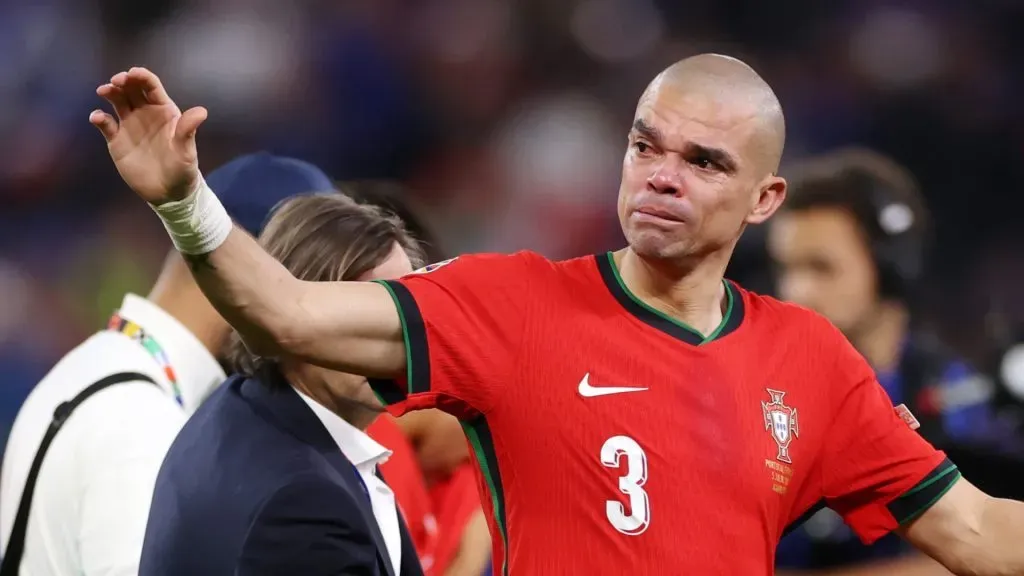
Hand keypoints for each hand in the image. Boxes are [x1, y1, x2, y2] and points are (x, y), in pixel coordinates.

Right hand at [90, 67, 207, 204]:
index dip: (142, 76)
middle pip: (131, 89)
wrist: (169, 192)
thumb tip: (201, 111)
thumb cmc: (183, 169)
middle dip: (123, 80)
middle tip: (117, 82)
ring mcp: (130, 125)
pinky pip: (105, 124)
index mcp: (164, 111)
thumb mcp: (187, 150)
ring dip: (110, 92)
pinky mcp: (117, 139)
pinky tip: (98, 118)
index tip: (133, 74)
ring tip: (104, 91)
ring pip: (117, 101)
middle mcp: (145, 113)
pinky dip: (99, 118)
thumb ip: (188, 130)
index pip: (151, 86)